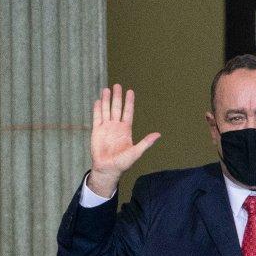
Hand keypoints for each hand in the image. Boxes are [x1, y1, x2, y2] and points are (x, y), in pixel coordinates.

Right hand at [86, 84, 159, 198]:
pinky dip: (97, 109)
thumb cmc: (122, 163)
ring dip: (106, 100)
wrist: (107, 169)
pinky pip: (97, 118)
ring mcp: (106, 128)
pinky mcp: (97, 131)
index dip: (129, 102)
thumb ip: (145, 142)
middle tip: (117, 85)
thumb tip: (158, 135)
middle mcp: (116, 126)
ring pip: (106, 110)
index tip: (130, 91)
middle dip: (117, 97)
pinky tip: (98, 101)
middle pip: (116, 108)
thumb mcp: (136, 152)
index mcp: (126, 130)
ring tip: (106, 89)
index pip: (128, 112)